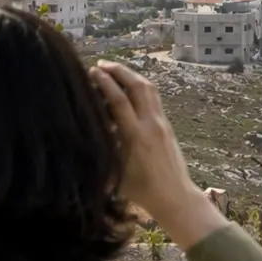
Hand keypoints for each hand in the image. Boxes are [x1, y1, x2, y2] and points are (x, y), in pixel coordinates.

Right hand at [90, 61, 225, 249]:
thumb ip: (105, 147)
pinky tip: (128, 86)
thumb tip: (86, 131)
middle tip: (101, 64)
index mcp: (136, 137)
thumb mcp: (116, 171)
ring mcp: (162, 124)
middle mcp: (152, 125)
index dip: (106, 83)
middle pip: (138, 87)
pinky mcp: (167, 126)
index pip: (119, 101)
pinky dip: (140, 87)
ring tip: (114, 69)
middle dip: (119, 71)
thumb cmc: (141, 191)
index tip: (92, 71)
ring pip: (149, 89)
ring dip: (131, 75)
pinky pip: (154, 99)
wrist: (175, 196)